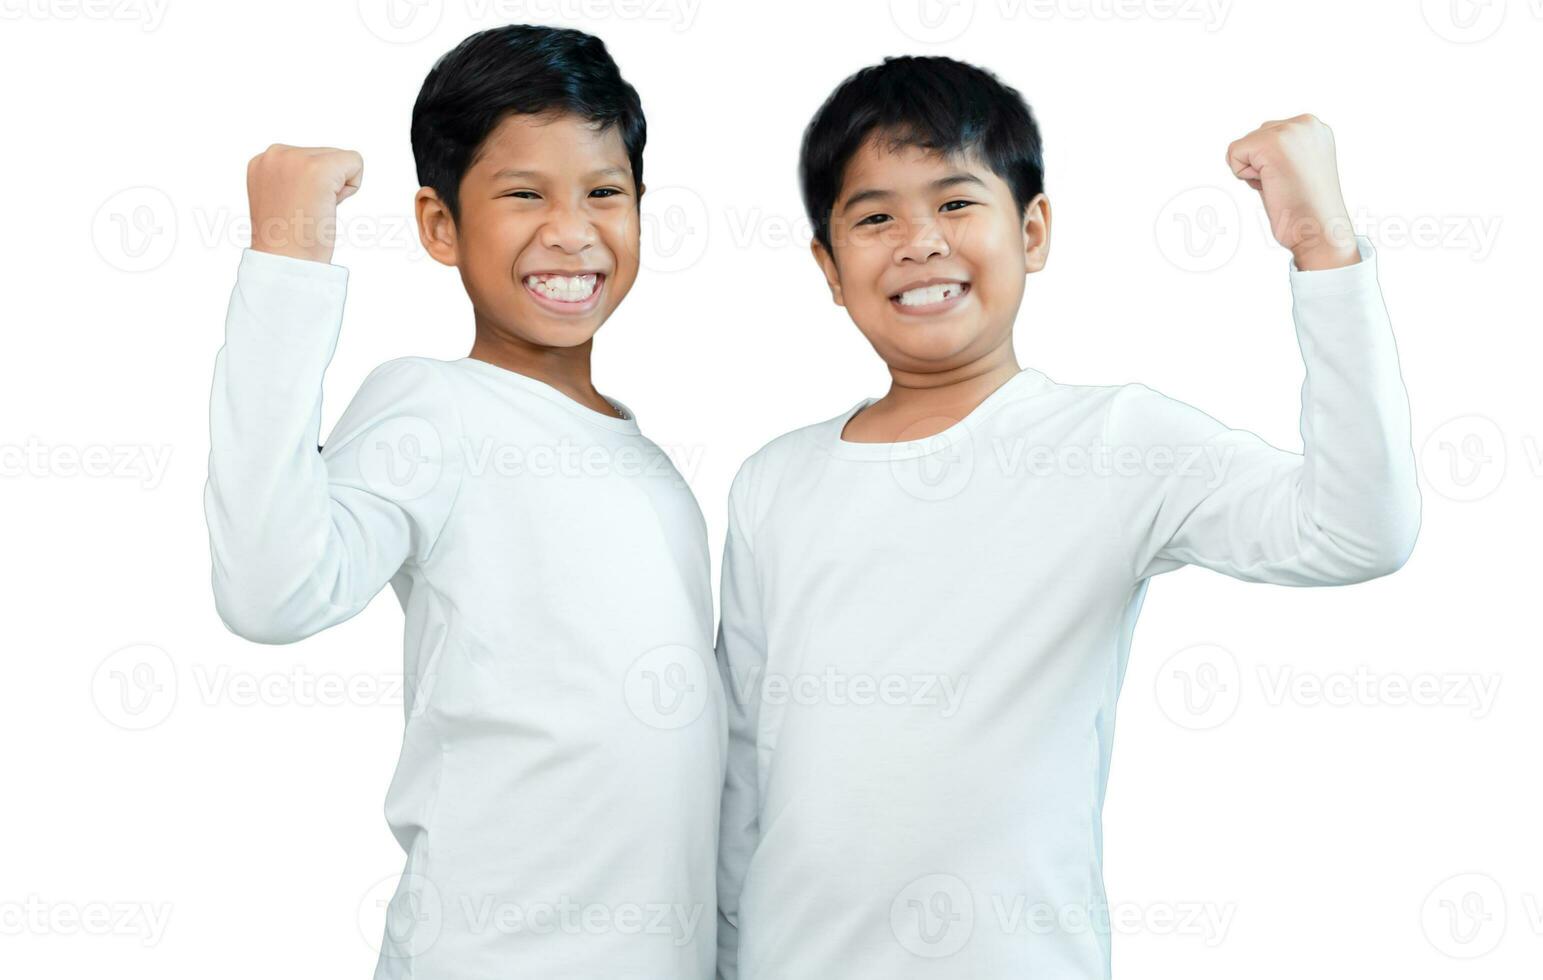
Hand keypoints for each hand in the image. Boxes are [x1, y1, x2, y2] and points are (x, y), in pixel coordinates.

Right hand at [246, 144, 363, 263]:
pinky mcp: (317, 169)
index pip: (309, 159)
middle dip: (327, 185)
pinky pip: (356, 162)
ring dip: (336, 188)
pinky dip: (351, 187)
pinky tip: (327, 207)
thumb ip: (294, 178)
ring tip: (314, 211)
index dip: (314, 188)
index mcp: (264, 162)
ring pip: (342, 159)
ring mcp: (295, 159)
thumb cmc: (288, 241)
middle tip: (306, 213)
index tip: (296, 209)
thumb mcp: (281, 198)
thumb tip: (319, 174)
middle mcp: (275, 154)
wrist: (285, 263)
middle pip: (327, 155)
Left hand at [1226, 115, 1357, 270]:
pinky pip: (1234, 153)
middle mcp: (1305, 123)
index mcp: (1314, 127)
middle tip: (1286, 185)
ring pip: (1244, 146)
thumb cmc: (1305, 208)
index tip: (1293, 180)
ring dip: (1254, 172)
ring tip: (1281, 186)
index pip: (1268, 135)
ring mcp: (1289, 131)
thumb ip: (1281, 151)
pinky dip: (1244, 175)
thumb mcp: (1298, 167)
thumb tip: (1252, 153)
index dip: (1270, 164)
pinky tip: (1270, 185)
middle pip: (1255, 138)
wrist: (1319, 230)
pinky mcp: (1271, 144)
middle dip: (1261, 166)